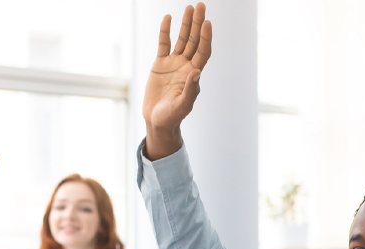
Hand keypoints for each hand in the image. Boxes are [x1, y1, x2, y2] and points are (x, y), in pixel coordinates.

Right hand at [142, 2, 211, 159]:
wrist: (157, 120)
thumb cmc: (172, 117)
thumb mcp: (182, 106)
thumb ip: (191, 90)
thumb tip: (197, 72)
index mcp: (194, 74)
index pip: (203, 51)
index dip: (206, 37)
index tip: (207, 22)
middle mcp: (186, 65)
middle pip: (194, 40)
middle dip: (197, 23)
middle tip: (200, 5)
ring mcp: (173, 63)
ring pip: (181, 39)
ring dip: (185, 24)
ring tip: (189, 7)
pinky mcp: (160, 64)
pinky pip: (163, 44)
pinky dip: (165, 32)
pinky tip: (168, 18)